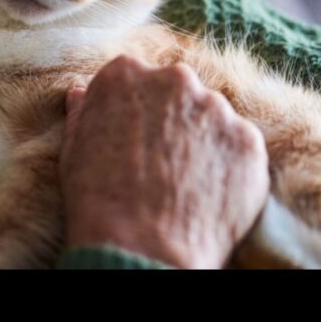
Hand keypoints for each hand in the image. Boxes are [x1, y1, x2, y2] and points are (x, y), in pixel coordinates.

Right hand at [59, 55, 269, 268]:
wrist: (140, 248)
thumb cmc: (97, 201)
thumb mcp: (72, 149)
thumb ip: (83, 112)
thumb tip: (81, 92)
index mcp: (126, 73)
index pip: (138, 79)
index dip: (138, 112)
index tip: (136, 139)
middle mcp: (174, 79)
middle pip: (180, 92)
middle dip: (175, 119)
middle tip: (164, 163)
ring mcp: (216, 108)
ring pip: (213, 118)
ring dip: (205, 142)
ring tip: (186, 184)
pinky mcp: (247, 140)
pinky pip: (240, 147)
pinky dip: (229, 168)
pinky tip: (208, 195)